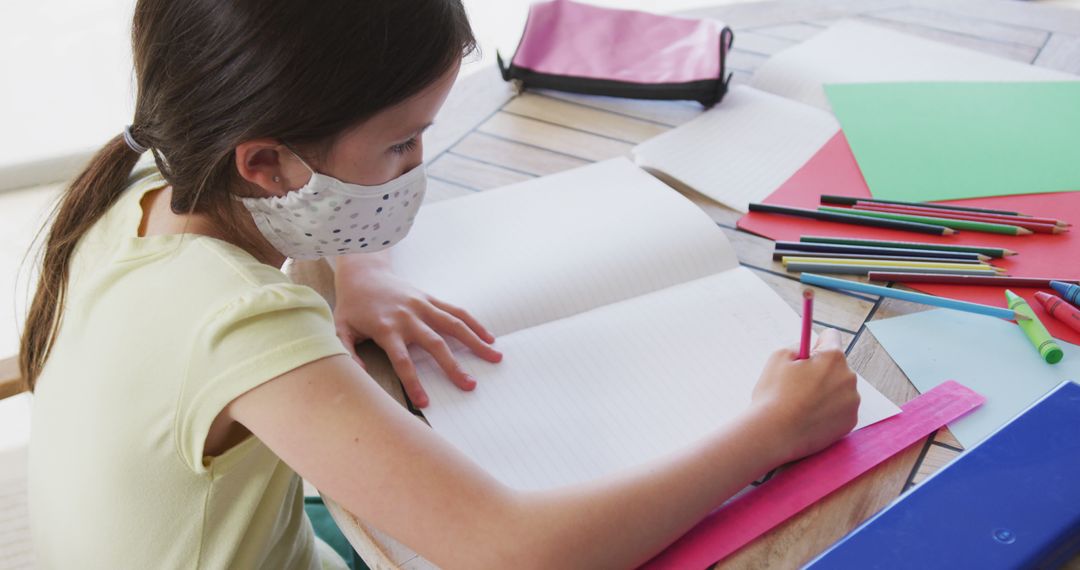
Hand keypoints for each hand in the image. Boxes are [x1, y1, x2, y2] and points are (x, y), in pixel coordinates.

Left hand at [333, 258, 501, 407]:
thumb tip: (360, 377)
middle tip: (469, 386)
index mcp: (386, 328)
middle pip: (434, 345)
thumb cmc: (352, 305)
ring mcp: (422, 306)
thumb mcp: (341, 329)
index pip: (402, 361)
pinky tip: (488, 337)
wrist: (363, 272)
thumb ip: (348, 354)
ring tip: (494, 357)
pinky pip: (456, 311)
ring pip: (453, 325)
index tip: (425, 403)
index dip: (413, 382)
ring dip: (475, 342)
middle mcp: (408, 317)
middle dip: (453, 367)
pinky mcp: (430, 298)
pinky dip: (474, 323)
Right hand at [750, 329, 859, 463]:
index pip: (831, 336)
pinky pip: (841, 409)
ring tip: (803, 404)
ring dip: (826, 391)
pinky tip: (810, 416)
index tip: (807, 354)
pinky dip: (829, 411)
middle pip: (836, 365)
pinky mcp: (850, 422)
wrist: (775, 434)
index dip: (815, 344)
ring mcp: (852, 402)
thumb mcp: (778, 357)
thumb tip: (808, 349)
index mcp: (833, 358)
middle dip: (821, 370)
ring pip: (839, 388)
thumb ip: (798, 346)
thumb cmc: (774, 395)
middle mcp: (849, 377)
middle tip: (799, 384)